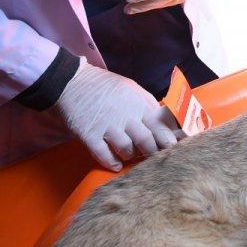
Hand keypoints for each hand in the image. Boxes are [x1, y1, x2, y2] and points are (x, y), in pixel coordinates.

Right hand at [52, 62, 182, 170]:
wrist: (74, 82)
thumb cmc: (106, 86)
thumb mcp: (133, 89)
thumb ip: (148, 105)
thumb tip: (166, 122)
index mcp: (139, 103)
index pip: (160, 126)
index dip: (168, 140)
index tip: (172, 149)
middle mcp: (125, 115)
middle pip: (146, 141)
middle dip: (151, 152)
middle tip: (152, 157)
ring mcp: (107, 126)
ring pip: (126, 150)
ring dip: (130, 156)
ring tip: (129, 154)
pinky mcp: (90, 134)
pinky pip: (104, 155)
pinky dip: (112, 162)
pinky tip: (116, 164)